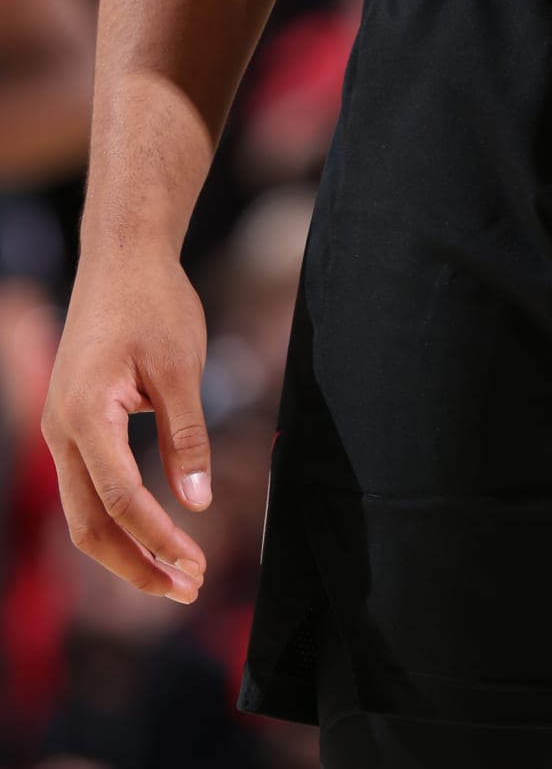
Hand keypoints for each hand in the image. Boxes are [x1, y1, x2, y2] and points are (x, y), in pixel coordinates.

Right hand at [43, 248, 211, 603]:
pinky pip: (87, 488)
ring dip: (127, 549)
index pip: (121, 499)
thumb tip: (196, 502)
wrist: (120, 257)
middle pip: (89, 524)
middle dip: (136, 564)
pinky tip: (152, 534)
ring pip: (84, 512)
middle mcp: (61, 430)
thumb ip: (187, 436)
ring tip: (176, 574)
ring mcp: (60, 430)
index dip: (158, 538)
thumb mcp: (182, 366)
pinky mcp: (72, 425)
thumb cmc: (153, 303)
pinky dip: (118, 519)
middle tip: (187, 588)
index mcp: (86, 415)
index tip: (197, 565)